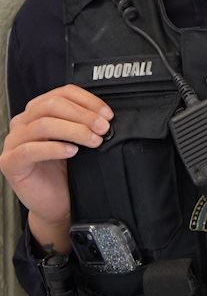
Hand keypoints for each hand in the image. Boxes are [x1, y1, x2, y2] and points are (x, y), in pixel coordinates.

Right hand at [0, 84, 112, 248]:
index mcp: (38, 111)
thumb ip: (84, 123)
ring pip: (43, 124)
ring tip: (94, 140)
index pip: (62, 93)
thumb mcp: (78, 140)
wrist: (56, 202)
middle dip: (83, 115)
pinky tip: (72, 152)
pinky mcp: (10, 162)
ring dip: (74, 130)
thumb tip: (105, 115)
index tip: (107, 114)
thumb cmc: (67, 170)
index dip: (88, 100)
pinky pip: (30, 150)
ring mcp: (13, 142)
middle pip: (52, 105)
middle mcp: (23, 122)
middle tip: (103, 128)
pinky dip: (54, 148)